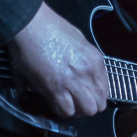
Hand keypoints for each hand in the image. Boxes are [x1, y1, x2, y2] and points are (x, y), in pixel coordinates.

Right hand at [8, 2, 108, 116]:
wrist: (30, 25)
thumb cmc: (51, 27)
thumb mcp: (79, 40)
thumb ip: (86, 59)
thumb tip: (85, 72)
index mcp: (95, 60)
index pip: (105, 90)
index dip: (96, 95)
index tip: (86, 94)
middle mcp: (87, 73)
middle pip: (98, 105)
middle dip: (88, 106)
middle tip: (77, 101)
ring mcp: (71, 82)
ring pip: (85, 111)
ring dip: (76, 110)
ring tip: (67, 102)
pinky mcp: (54, 89)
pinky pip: (65, 110)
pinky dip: (61, 110)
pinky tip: (55, 101)